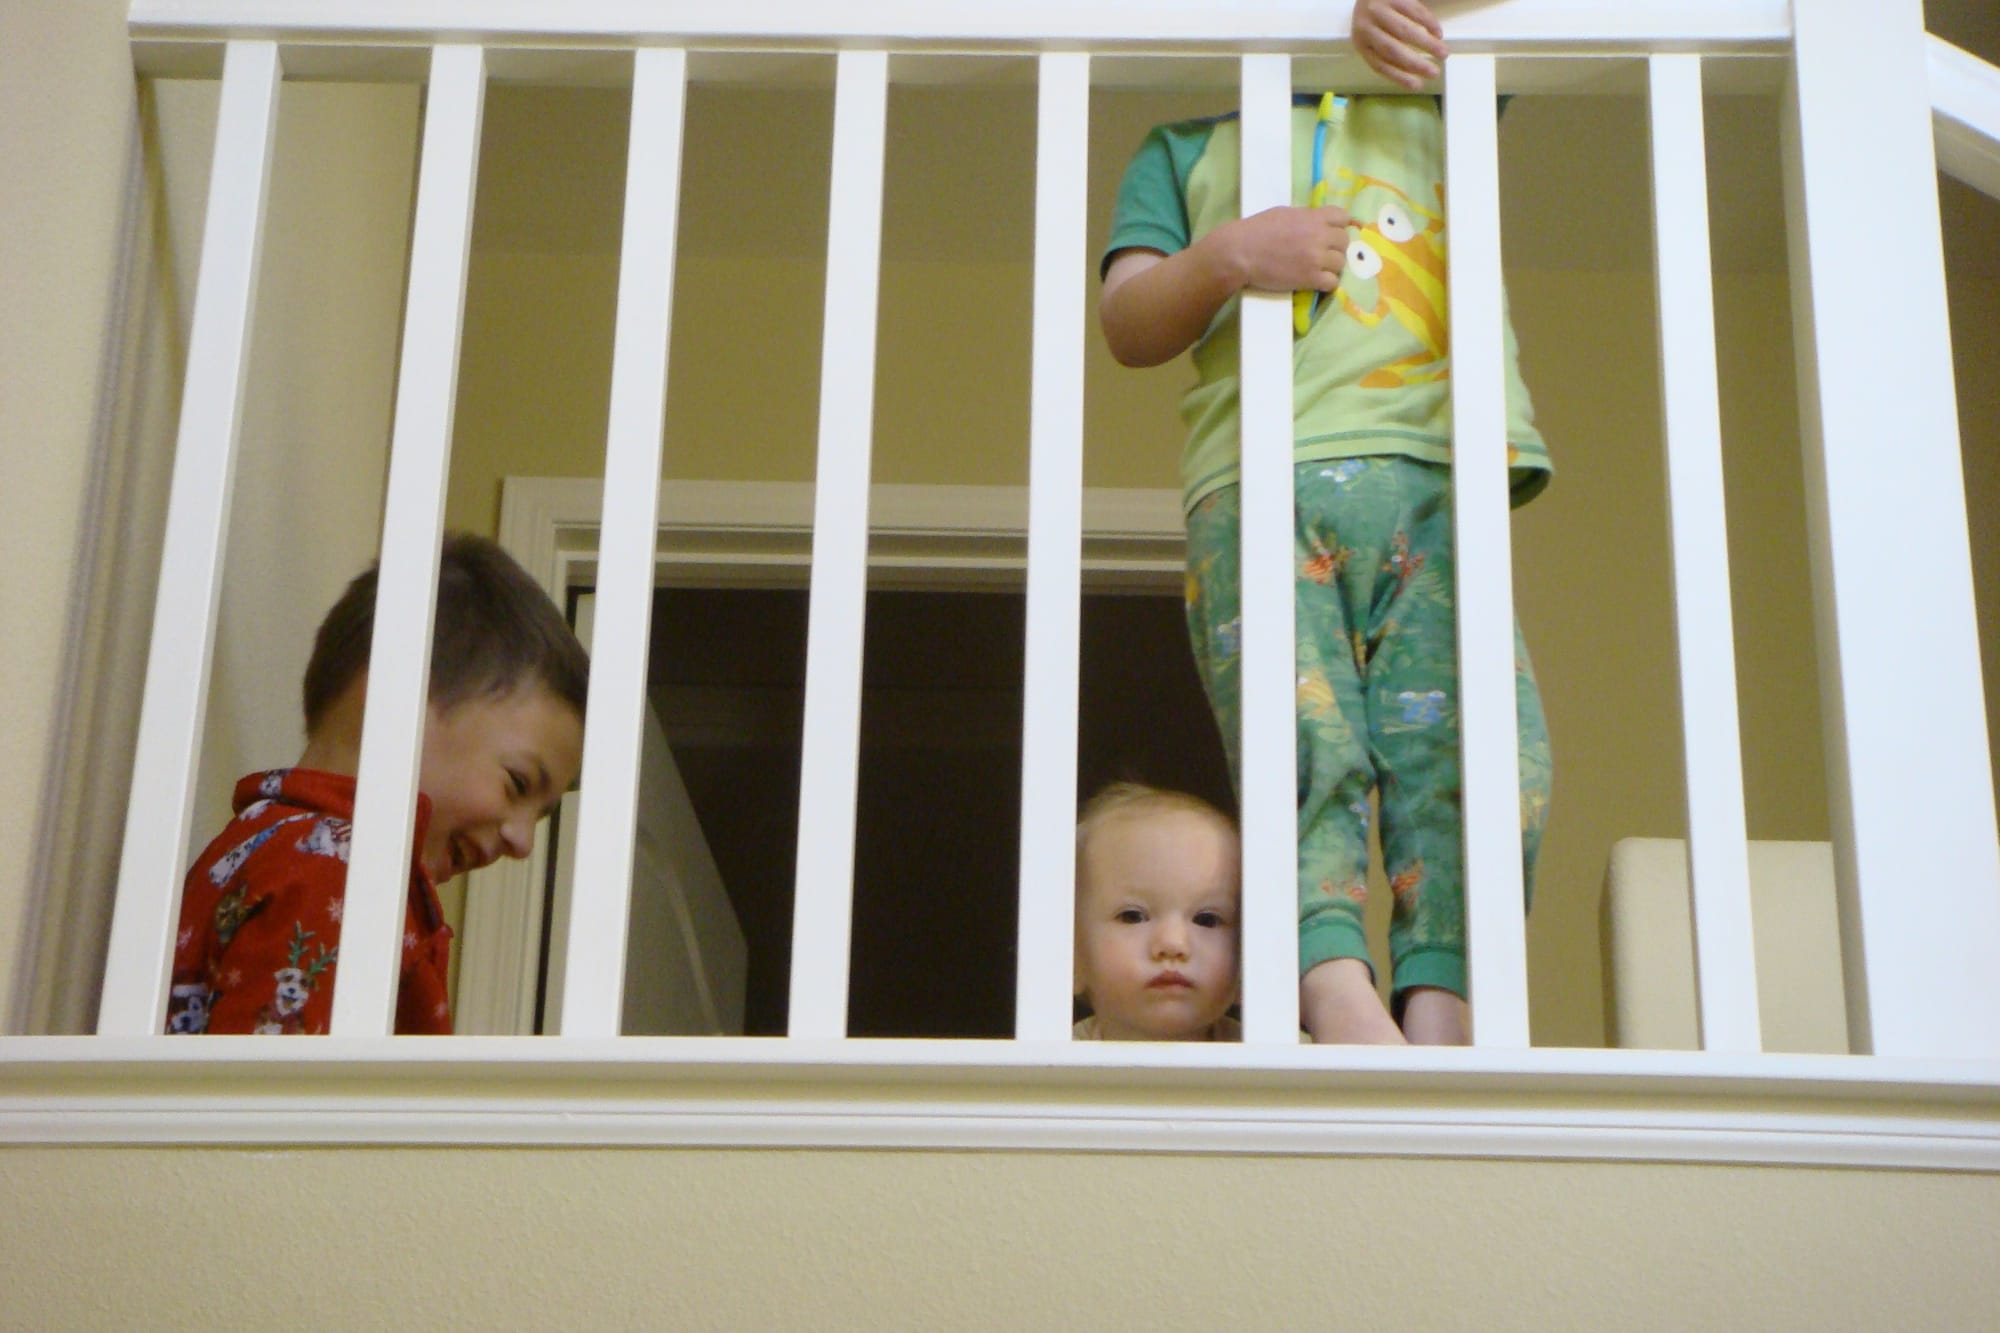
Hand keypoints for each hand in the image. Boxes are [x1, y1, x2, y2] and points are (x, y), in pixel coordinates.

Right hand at [1220, 204, 1351, 293]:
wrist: (1240, 252)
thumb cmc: (1256, 230)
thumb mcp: (1284, 214)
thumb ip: (1305, 218)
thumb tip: (1317, 223)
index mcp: (1313, 217)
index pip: (1343, 218)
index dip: (1338, 226)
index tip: (1329, 233)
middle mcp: (1319, 236)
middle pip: (1344, 242)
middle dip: (1335, 247)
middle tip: (1322, 253)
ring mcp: (1316, 258)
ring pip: (1340, 263)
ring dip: (1331, 267)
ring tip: (1317, 269)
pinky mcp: (1310, 278)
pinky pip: (1332, 283)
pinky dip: (1326, 283)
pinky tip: (1316, 282)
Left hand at [1353, 0, 1447, 91]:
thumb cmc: (1376, 14)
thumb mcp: (1374, 33)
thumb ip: (1388, 49)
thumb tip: (1414, 71)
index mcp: (1360, 41)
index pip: (1380, 64)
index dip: (1399, 77)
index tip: (1418, 86)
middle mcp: (1366, 26)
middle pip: (1392, 50)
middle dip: (1416, 64)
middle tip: (1434, 73)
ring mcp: (1379, 10)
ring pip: (1406, 32)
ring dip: (1427, 45)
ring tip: (1443, 54)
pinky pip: (1415, 12)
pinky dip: (1429, 24)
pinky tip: (1438, 33)